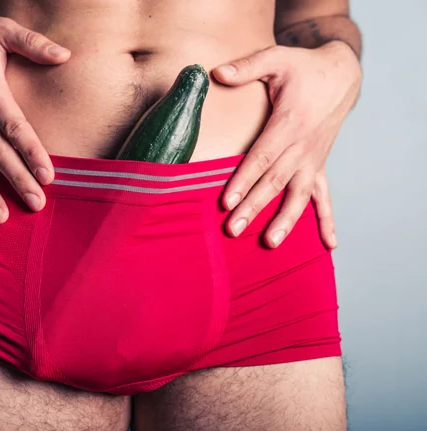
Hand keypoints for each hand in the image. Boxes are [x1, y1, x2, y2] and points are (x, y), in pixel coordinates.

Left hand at [212, 41, 360, 247]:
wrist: (342, 75)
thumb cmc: (304, 68)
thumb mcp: (277, 58)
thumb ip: (248, 66)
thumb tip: (216, 72)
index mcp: (289, 123)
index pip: (261, 157)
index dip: (243, 180)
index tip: (226, 201)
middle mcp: (303, 147)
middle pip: (275, 182)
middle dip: (254, 207)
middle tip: (233, 230)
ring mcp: (313, 159)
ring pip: (299, 195)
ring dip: (286, 220)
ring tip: (270, 243)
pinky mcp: (319, 165)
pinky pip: (325, 196)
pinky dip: (327, 220)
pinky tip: (329, 244)